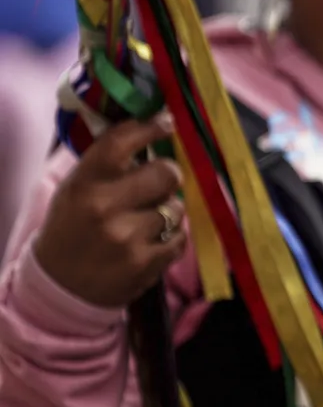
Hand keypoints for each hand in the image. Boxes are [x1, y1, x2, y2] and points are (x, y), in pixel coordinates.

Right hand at [34, 115, 187, 308]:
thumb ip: (109, 160)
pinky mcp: (144, 264)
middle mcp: (103, 208)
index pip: (122, 141)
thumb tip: (152, 122)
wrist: (59, 284)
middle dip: (168, 176)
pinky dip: (171, 239)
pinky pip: (180, 238)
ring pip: (176, 207)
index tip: (167, 122)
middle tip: (158, 183)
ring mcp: (125, 238)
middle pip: (167, 173)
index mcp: (84, 183)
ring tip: (145, 222)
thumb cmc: (74, 225)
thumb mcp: (77, 187)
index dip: (150, 127)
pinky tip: (150, 243)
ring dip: (167, 212)